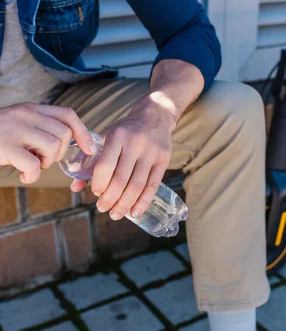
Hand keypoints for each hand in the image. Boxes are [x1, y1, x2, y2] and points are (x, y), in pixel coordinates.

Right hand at [0, 102, 95, 183]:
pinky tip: (23, 175)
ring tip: (31, 165)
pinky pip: (34, 165)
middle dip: (59, 153)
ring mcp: (15, 129)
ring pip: (51, 147)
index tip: (89, 149)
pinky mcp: (6, 146)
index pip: (67, 114)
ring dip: (46, 163)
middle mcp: (25, 114)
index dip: (83, 132)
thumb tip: (69, 143)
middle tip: (42, 159)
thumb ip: (40, 127)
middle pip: (63, 134)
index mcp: (31, 108)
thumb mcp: (19, 123)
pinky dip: (32, 175)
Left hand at [71, 95, 175, 219]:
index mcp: (117, 137)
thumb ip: (89, 161)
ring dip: (125, 204)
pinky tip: (134, 212)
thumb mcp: (106, 138)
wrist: (155, 116)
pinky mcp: (164, 160)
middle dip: (110, 199)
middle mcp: (135, 144)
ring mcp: (151, 153)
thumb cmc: (125, 131)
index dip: (99, 184)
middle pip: (121, 179)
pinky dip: (143, 202)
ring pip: (137, 185)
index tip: (95, 194)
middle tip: (102, 209)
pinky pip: (153, 186)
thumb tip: (75, 187)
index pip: (105, 166)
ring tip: (116, 214)